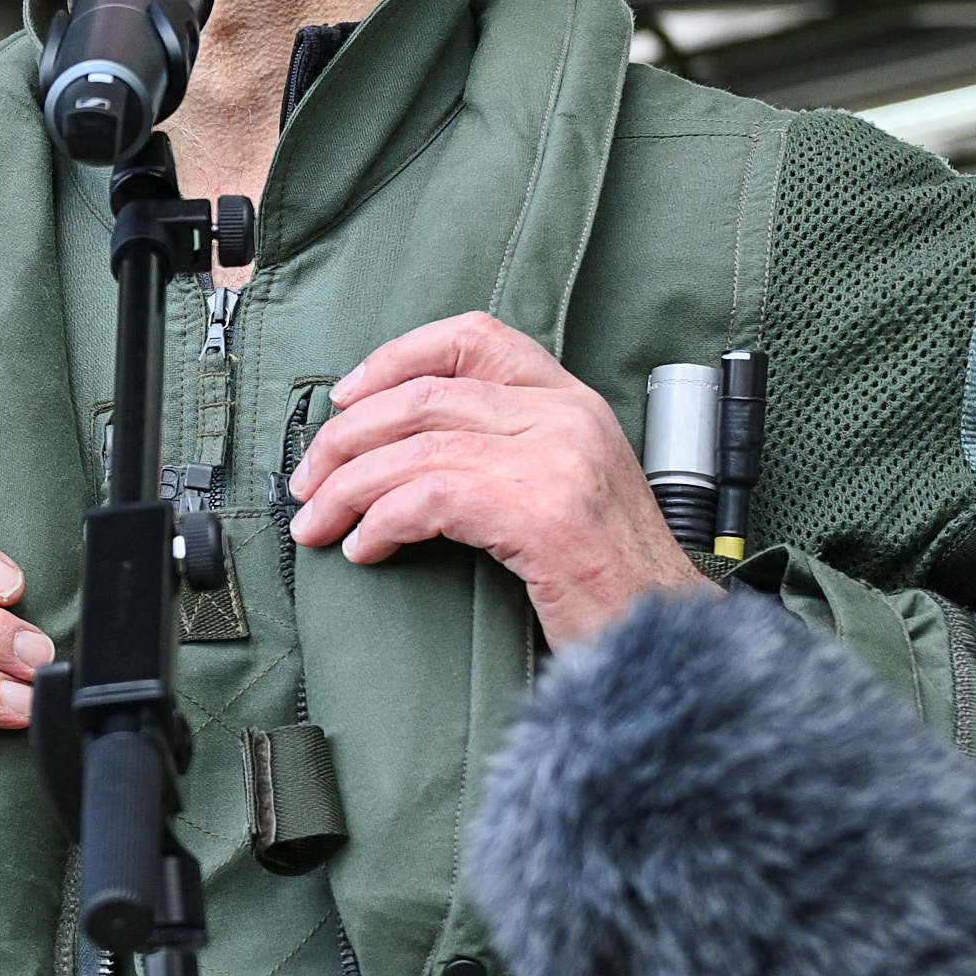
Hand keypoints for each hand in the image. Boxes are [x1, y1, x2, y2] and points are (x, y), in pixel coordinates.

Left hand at [286, 313, 713, 651]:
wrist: (666, 636)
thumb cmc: (609, 578)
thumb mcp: (569, 487)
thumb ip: (506, 449)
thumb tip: (400, 450)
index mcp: (572, 403)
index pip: (474, 339)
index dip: (396, 358)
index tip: (346, 397)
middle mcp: (567, 419)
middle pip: (425, 396)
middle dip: (348, 438)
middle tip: (309, 481)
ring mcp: (557, 462)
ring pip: (417, 447)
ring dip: (349, 487)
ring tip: (319, 524)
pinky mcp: (541, 513)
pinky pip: (430, 499)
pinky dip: (381, 523)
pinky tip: (366, 549)